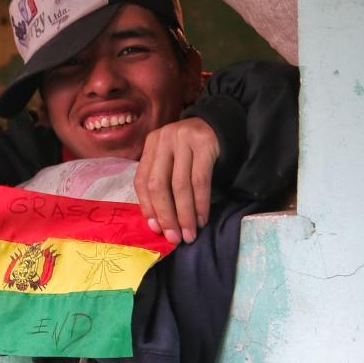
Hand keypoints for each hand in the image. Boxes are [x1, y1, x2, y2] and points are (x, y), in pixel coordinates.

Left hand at [134, 118, 219, 244]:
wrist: (221, 125)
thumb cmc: (192, 150)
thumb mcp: (171, 158)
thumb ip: (162, 180)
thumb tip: (158, 222)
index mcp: (151, 144)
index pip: (142, 180)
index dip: (147, 207)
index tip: (155, 229)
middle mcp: (164, 139)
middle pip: (159, 184)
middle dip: (166, 215)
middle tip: (173, 237)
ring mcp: (184, 139)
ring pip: (180, 185)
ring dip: (184, 215)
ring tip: (189, 234)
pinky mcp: (205, 144)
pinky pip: (200, 181)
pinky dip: (200, 204)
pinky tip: (201, 219)